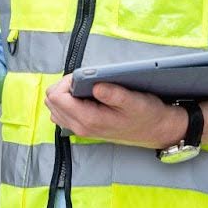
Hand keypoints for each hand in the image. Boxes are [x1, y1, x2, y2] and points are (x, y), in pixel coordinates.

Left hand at [43, 75, 186, 148]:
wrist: (155, 130)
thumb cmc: (146, 114)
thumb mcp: (134, 101)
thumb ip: (114, 94)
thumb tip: (94, 85)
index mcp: (88, 120)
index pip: (57, 97)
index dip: (66, 81)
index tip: (83, 77)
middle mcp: (80, 127)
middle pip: (52, 101)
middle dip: (64, 86)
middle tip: (84, 81)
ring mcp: (80, 129)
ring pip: (54, 107)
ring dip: (65, 93)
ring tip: (85, 88)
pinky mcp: (83, 127)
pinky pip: (63, 112)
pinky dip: (68, 101)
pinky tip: (84, 97)